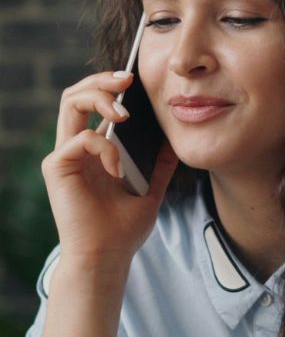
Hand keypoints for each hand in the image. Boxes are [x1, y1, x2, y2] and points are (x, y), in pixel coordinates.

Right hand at [42, 72, 178, 263]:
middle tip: (128, 80)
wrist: (108, 256)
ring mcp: (64, 156)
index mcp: (94, 151)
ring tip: (125, 112)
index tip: (136, 80)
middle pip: (77, 94)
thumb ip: (159, 164)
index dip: (111, 87)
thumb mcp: (151, 190)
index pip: (95, 104)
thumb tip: (175, 139)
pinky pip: (82, 138)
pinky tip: (119, 170)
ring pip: (70, 103)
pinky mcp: (57, 166)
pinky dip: (106, 148)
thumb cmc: (124, 229)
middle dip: (102, 80)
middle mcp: (75, 148)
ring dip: (100, 98)